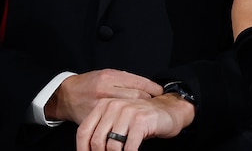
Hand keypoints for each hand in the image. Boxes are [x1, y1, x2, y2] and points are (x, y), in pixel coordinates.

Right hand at [45, 69, 162, 123]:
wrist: (67, 94)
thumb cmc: (90, 83)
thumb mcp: (108, 75)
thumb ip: (125, 81)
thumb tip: (147, 87)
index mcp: (111, 77)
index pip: (138, 82)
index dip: (152, 88)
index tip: (160, 91)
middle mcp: (106, 89)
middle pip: (135, 96)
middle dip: (148, 100)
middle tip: (156, 104)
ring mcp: (100, 105)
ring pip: (126, 110)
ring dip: (139, 112)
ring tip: (146, 114)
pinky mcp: (95, 118)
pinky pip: (114, 121)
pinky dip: (124, 122)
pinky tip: (131, 123)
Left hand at [75, 92, 195, 150]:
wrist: (168, 110)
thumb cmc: (141, 119)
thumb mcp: (118, 120)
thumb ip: (103, 130)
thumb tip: (89, 150)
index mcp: (104, 105)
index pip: (83, 132)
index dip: (83, 150)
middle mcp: (114, 105)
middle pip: (97, 141)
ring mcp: (128, 112)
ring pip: (112, 146)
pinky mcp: (140, 120)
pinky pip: (128, 148)